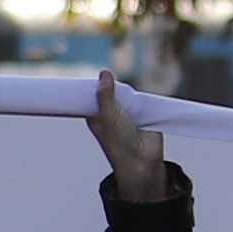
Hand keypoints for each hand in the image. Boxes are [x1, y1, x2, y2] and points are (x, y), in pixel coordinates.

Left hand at [92, 71, 171, 199]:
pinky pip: (144, 100)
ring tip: (128, 85)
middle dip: (113, 85)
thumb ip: (105, 94)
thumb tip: (104, 72)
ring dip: (130, 91)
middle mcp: (111, 113)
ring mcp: (128, 113)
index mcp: (96, 115)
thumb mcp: (108, 115)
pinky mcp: (144, 114)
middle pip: (112, 92)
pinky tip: (142, 90)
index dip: (92, 85)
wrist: (142, 160)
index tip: (88, 71)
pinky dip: (144, 96)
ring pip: (128, 95)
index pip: (92, 95)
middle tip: (111, 73)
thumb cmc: (118, 141)